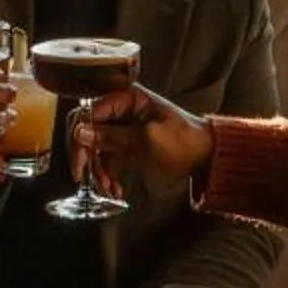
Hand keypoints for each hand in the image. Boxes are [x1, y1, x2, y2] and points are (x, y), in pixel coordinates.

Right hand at [76, 81, 213, 201]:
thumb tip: (81, 132)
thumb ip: (113, 136)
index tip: (80, 164)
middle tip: (86, 178)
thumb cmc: (184, 142)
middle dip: (88, 158)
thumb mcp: (147, 140)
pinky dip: (109, 174)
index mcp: (128, 97)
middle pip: (88, 130)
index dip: (79, 138)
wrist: (207, 158)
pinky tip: (116, 190)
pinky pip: (108, 158)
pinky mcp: (128, 144)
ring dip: (98, 171)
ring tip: (109, 189)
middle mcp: (122, 109)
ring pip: (96, 147)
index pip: (89, 112)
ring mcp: (124, 127)